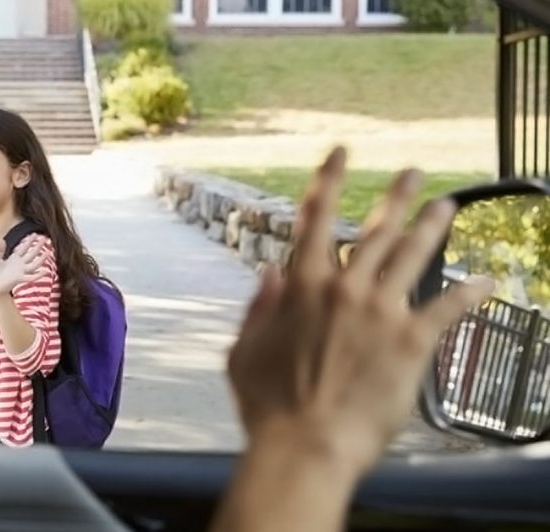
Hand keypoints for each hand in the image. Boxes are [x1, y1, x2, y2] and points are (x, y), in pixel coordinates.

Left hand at [0, 236, 48, 297]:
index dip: (29, 241)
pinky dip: (38, 275)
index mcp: (14, 259)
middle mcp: (20, 264)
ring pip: (34, 264)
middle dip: (38, 246)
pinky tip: (45, 271)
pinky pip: (31, 277)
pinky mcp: (19, 279)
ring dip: (41, 259)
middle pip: (31, 253)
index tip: (35, 234)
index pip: (24, 247)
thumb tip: (2, 239)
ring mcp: (21, 271)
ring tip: (49, 253)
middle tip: (45, 239)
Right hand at [227, 147, 493, 475]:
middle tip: (413, 173)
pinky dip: (469, 292)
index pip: (315, 218)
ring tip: (448, 205)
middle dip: (396, 197)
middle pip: (376, 230)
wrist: (305, 446)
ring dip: (432, 226)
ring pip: (413, 256)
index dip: (328, 180)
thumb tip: (268, 274)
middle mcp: (344, 288)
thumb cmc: (266, 405)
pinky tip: (487, 281)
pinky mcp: (411, 341)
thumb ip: (256, 310)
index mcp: (300, 285)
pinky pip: (448, 308)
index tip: (340, 154)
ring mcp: (380, 312)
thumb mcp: (242, 353)